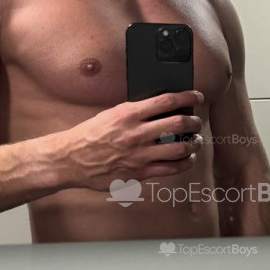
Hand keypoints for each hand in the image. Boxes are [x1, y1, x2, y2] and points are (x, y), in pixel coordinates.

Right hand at [62, 89, 204, 191]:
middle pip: (178, 124)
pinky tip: (187, 158)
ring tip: (196, 141)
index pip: (167, 101)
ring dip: (194, 143)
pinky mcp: (140, 173)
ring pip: (180, 148)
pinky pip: (171, 169)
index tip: (197, 96)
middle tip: (197, 122)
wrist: (71, 159)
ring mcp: (139, 155)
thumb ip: (136, 111)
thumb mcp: (112, 114)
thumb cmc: (91, 135)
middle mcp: (136, 134)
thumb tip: (163, 107)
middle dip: (194, 122)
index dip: (188, 97)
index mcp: (128, 114)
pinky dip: (185, 162)